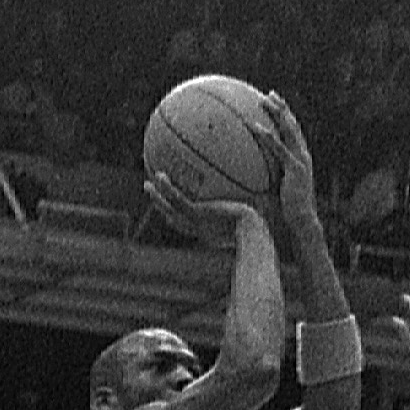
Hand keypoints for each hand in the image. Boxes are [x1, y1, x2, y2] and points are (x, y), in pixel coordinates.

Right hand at [148, 170, 265, 244]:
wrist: (255, 234)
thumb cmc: (260, 229)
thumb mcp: (254, 216)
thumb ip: (253, 206)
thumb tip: (262, 193)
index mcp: (211, 232)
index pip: (192, 225)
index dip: (181, 217)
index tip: (177, 207)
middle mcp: (201, 229)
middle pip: (176, 219)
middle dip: (164, 208)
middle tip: (156, 196)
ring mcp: (197, 223)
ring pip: (171, 210)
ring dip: (158, 198)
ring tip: (147, 184)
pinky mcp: (196, 216)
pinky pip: (177, 200)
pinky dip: (166, 190)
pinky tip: (159, 175)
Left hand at [259, 91, 319, 233]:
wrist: (303, 221)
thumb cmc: (288, 210)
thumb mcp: (276, 189)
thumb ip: (266, 177)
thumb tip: (246, 174)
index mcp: (300, 159)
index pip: (293, 132)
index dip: (285, 116)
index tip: (274, 104)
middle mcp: (303, 155)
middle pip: (292, 125)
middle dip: (282, 107)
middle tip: (270, 93)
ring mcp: (301, 160)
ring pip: (289, 130)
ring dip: (277, 113)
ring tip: (264, 101)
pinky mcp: (295, 168)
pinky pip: (279, 148)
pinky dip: (268, 136)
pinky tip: (255, 127)